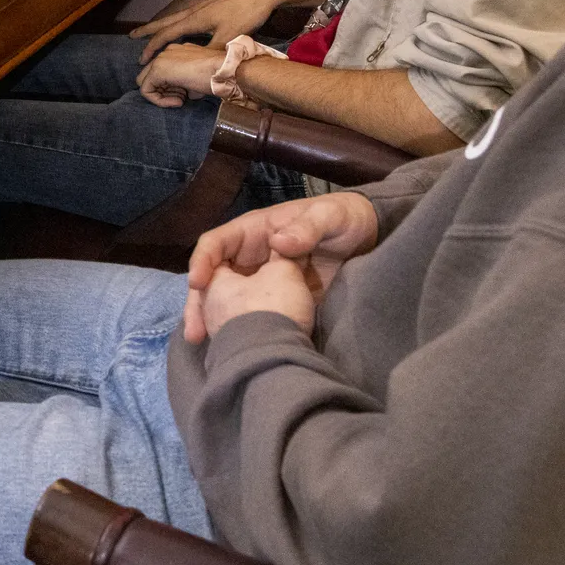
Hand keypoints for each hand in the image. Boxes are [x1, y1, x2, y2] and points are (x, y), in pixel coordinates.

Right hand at [131, 0, 295, 59]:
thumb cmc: (246, 14)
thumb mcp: (229, 37)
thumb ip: (211, 51)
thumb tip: (197, 65)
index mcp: (194, 19)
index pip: (166, 34)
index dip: (152, 47)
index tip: (141, 59)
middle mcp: (194, 12)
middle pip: (164, 22)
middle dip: (147, 30)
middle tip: (131, 36)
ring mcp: (203, 9)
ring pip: (174, 19)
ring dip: (161, 26)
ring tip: (152, 31)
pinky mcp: (212, 9)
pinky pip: (185, 18)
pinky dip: (176, 25)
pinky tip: (181, 28)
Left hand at [137, 41, 223, 106]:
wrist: (227, 70)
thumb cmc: (219, 75)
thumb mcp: (199, 79)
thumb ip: (186, 84)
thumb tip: (183, 94)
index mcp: (176, 51)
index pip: (162, 73)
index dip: (172, 88)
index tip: (186, 95)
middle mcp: (166, 52)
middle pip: (150, 77)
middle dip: (164, 91)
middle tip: (182, 98)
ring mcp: (160, 59)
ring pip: (146, 83)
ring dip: (163, 96)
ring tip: (182, 99)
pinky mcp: (157, 70)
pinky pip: (146, 90)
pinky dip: (159, 101)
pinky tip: (179, 102)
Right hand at [183, 192, 378, 342]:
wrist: (370, 239)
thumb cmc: (344, 218)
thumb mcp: (329, 216)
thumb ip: (307, 227)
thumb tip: (277, 243)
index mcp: (255, 232)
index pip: (217, 243)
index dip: (203, 261)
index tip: (198, 284)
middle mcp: (251, 257)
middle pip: (214, 277)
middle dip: (199, 302)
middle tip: (193, 329)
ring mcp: (262, 281)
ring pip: (226, 299)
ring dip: (213, 320)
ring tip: (203, 343)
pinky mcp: (278, 302)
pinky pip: (251, 315)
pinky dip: (238, 331)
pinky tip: (233, 349)